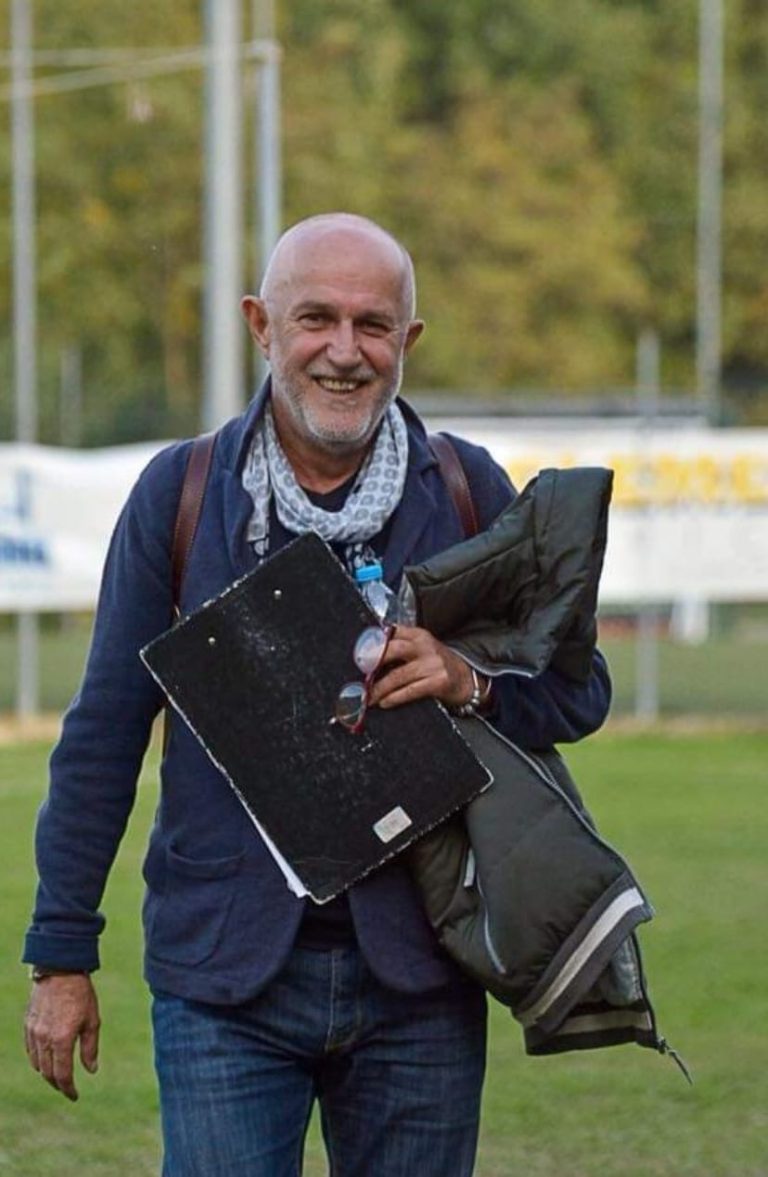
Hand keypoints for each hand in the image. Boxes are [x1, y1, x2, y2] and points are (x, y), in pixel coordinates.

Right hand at [24, 973, 99, 1101]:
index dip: (68, 1089)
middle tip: (67, 1088)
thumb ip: (90, 1048)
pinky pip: (30, 1051)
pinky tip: (46, 1060)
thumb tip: (91, 1070)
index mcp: (62, 1039)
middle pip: (48, 1073)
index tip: (74, 1096)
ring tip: (58, 1075)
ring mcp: (33, 1032)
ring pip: (37, 1064)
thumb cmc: (81, 994)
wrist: (60, 970)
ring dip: (47, 1073)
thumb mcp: (92, 1020)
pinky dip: (38, 1060)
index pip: (62, 1075)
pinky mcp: (28, 1025)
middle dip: (58, 1084)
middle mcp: (44, 1039)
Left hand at [368, 625, 478, 710]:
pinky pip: (409, 691)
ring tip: (368, 696)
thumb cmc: (437, 665)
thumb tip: (368, 658)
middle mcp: (425, 646)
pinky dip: (394, 698)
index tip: (358, 654)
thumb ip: (400, 647)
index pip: (392, 633)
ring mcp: (433, 664)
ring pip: (398, 675)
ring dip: (379, 688)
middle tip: (360, 674)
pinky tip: (384, 702)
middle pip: (393, 649)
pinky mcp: (438, 682)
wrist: (466, 679)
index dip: (373, 642)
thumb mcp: (422, 649)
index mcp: (418, 635)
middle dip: (372, 663)